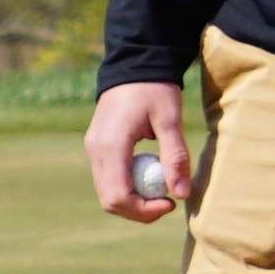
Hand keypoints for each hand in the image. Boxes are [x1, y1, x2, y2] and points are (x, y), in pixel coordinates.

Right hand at [87, 78, 194, 223]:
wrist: (134, 63)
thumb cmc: (155, 88)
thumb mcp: (170, 119)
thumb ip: (175, 157)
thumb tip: (181, 194)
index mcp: (111, 144)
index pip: (118, 196)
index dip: (143, 210)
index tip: (170, 204)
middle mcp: (95, 150)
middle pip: (110, 201)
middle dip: (139, 210)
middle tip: (167, 203)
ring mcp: (93, 149)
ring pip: (107, 193)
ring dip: (133, 200)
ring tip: (160, 189)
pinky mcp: (96, 147)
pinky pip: (108, 179)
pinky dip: (127, 186)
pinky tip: (149, 174)